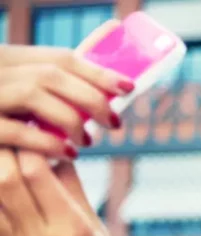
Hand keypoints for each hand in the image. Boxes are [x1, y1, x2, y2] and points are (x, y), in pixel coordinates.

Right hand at [0, 36, 133, 157]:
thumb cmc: (2, 119)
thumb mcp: (22, 93)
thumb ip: (54, 89)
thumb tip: (107, 90)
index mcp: (9, 59)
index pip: (61, 57)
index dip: (98, 72)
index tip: (129, 87)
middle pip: (52, 75)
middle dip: (92, 97)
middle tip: (115, 122)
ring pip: (34, 95)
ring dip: (71, 119)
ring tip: (88, 140)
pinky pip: (17, 131)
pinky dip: (48, 142)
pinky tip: (69, 154)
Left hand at [0, 148, 132, 235]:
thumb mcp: (93, 221)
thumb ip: (68, 182)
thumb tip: (49, 143)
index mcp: (71, 230)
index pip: (36, 171)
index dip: (27, 145)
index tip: (26, 131)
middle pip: (5, 182)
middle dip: (2, 155)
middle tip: (5, 142)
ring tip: (0, 169)